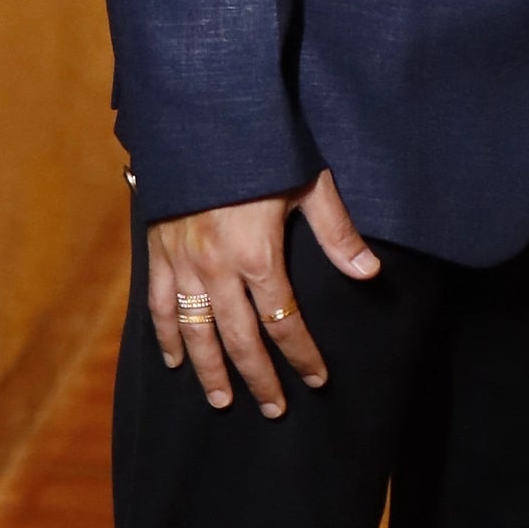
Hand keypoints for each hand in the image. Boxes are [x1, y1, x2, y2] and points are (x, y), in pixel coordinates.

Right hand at [145, 165, 378, 416]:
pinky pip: (160, 306)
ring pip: (195, 332)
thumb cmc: (262, 147)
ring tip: (223, 401)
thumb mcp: (308, 184)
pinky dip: (166, 337)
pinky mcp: (158, 252)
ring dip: (210, 371)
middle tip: (275, 410)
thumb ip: (338, 232)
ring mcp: (183, 263)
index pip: (285, 322)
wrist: (199, 117)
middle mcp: (217, 268)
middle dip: (259, 379)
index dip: (302, 356)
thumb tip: (370, 273)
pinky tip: (174, 361)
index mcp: (258, 256)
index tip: (317, 380)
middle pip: (240, 340)